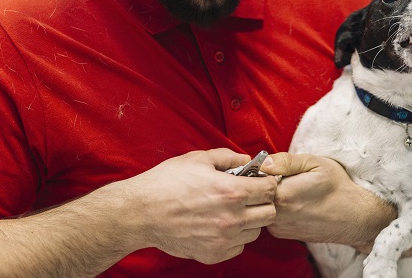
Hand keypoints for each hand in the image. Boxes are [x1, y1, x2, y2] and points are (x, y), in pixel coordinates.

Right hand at [124, 149, 278, 263]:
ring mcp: (223, 239)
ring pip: (255, 231)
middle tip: (247, 196)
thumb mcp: (198, 159)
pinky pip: (238, 247)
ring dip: (249, 220)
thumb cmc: (167, 182)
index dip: (266, 182)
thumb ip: (228, 157)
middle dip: (262, 202)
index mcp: (232, 191)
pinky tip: (219, 225)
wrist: (141, 212)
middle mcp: (232, 218)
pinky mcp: (213, 254)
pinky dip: (234, 237)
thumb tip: (247, 160)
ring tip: (230, 211)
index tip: (257, 181)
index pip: (270, 189)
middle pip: (269, 213)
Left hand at [260, 152, 394, 249]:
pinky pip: (269, 215)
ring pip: (262, 205)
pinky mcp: (282, 234)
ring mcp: (278, 228)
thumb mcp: (315, 163)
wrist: (355, 217)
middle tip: (283, 176)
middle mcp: (276, 216)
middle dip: (263, 183)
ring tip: (292, 190)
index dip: (261, 170)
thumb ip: (285, 161)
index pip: (254, 178)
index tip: (272, 166)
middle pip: (255, 193)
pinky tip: (293, 203)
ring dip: (270, 196)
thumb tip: (262, 161)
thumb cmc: (338, 187)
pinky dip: (276, 207)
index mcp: (281, 195)